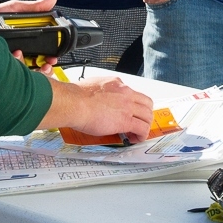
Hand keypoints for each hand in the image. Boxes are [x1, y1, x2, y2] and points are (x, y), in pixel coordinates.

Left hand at [0, 0, 58, 75]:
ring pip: (25, 72)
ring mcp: (7, 61)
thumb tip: (52, 0)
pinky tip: (17, 58)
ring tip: (30, 61)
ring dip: (32, 69)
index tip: (53, 58)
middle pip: (35, 67)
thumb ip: (33, 8)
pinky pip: (12, 73)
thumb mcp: (14, 10)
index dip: (48, 58)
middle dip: (44, 67)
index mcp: (23, 41)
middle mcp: (16, 54)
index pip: (40, 55)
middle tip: (47, 64)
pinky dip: (17, 68)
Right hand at [39, 76, 154, 142]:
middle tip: (139, 121)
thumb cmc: (76, 97)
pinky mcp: (126, 120)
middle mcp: (125, 92)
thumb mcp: (93, 85)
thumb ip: (101, 90)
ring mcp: (127, 106)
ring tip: (138, 132)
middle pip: (146, 103)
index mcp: (116, 83)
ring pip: (148, 115)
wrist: (74, 103)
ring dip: (145, 124)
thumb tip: (98, 97)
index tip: (130, 111)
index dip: (134, 104)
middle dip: (145, 114)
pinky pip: (142, 128)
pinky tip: (136, 138)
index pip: (133, 93)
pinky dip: (142, 135)